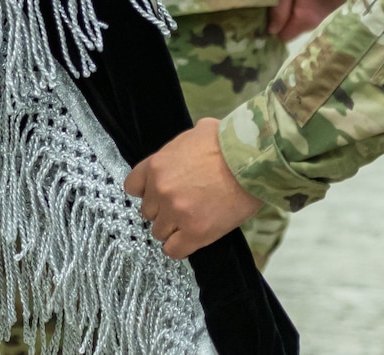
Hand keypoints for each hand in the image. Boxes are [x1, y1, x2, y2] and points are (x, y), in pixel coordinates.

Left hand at [124, 119, 262, 258]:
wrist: (251, 161)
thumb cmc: (228, 143)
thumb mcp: (195, 133)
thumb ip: (179, 148)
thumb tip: (186, 150)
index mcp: (156, 165)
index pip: (132, 187)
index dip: (147, 192)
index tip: (160, 195)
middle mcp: (160, 190)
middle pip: (148, 212)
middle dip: (163, 210)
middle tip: (184, 207)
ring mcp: (176, 213)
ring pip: (159, 232)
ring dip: (173, 229)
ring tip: (192, 221)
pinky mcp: (195, 232)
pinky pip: (174, 250)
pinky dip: (180, 247)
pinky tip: (192, 238)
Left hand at [267, 0, 347, 40]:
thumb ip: (278, 10)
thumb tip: (271, 31)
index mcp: (305, 20)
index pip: (284, 36)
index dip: (273, 29)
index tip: (264, 18)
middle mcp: (316, 24)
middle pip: (293, 30)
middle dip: (282, 21)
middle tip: (273, 5)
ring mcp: (324, 17)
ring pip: (301, 22)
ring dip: (292, 14)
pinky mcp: (329, 9)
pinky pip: (310, 14)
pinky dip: (303, 8)